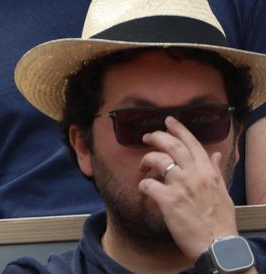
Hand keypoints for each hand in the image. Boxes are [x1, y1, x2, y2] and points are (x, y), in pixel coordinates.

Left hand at [137, 116, 238, 261]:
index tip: (168, 120)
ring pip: (157, 160)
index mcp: (208, 172)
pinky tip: (144, 190)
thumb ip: (216, 171)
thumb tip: (215, 154)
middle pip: (171, 145)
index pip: (192, 143)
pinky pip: (148, 184)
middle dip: (156, 136)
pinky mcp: (168, 200)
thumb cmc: (220, 221)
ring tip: (142, 167)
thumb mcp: (223, 192)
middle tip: (147, 136)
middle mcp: (194, 175)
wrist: (218, 245)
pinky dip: (143, 185)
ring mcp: (180, 186)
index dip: (178, 128)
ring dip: (146, 160)